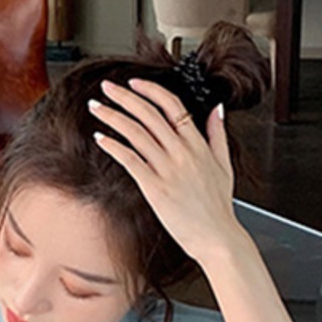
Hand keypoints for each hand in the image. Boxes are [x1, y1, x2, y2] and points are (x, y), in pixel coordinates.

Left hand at [89, 78, 240, 265]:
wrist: (216, 237)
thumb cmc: (218, 208)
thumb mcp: (225, 165)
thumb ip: (218, 134)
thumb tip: (217, 110)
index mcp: (197, 144)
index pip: (172, 105)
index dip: (150, 90)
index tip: (134, 83)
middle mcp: (182, 152)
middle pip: (149, 114)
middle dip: (124, 97)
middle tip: (107, 87)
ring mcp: (168, 169)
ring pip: (136, 133)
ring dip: (112, 117)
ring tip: (97, 108)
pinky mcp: (155, 188)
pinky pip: (130, 160)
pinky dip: (113, 146)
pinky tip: (101, 139)